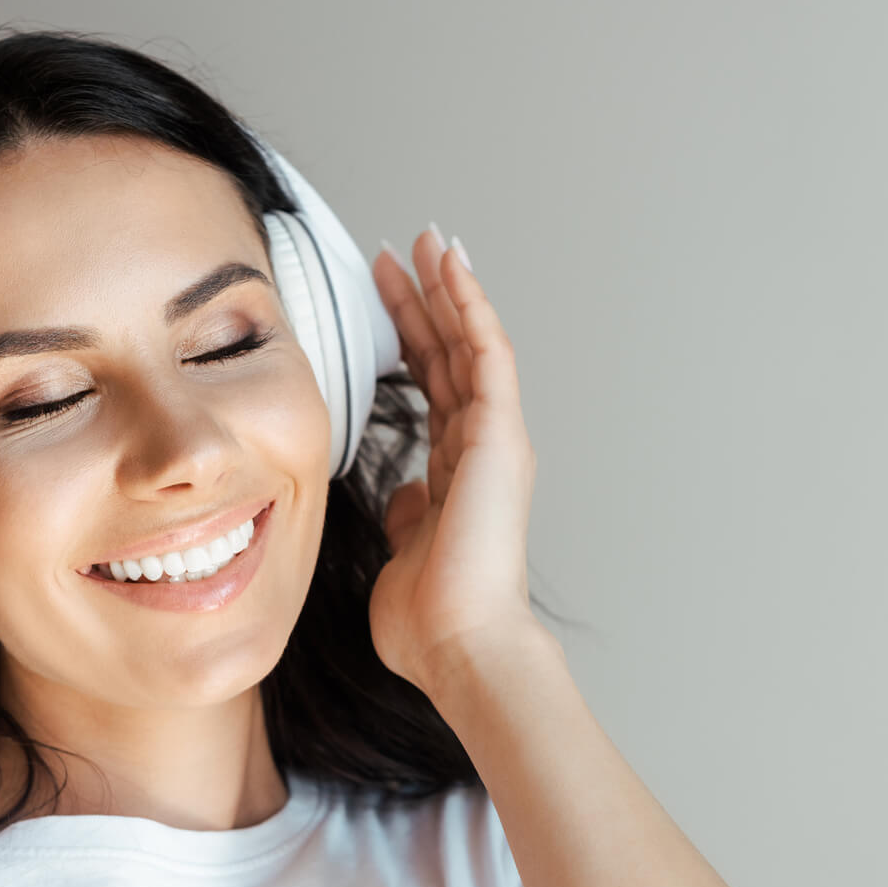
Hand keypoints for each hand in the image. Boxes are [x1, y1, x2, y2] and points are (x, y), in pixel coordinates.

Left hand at [367, 228, 543, 696]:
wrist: (462, 645)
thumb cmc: (432, 621)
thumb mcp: (403, 555)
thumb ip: (406, 518)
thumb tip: (403, 495)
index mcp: (458, 476)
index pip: (434, 389)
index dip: (411, 340)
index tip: (386, 298)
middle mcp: (482, 451)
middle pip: (451, 356)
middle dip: (426, 301)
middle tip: (402, 252)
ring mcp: (495, 440)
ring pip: (472, 344)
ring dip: (450, 289)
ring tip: (428, 241)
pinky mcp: (502, 435)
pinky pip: (487, 355)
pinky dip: (471, 308)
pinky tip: (453, 269)